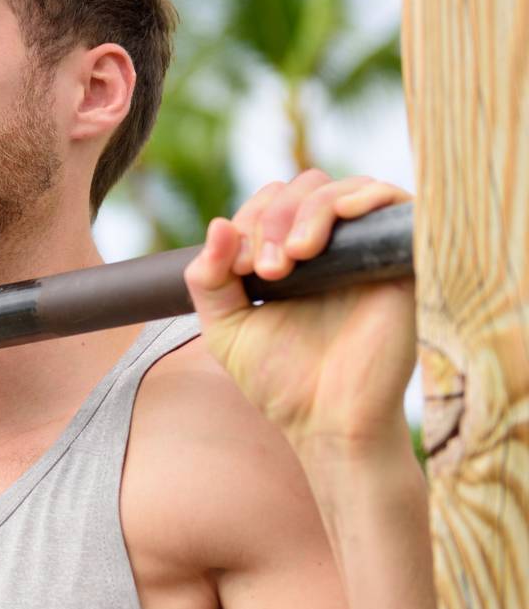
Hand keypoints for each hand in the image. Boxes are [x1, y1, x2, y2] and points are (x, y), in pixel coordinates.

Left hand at [183, 170, 416, 457]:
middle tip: (267, 271)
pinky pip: (392, 200)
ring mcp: (366, 252)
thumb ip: (207, 278)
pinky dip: (360, 198)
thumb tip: (218, 224)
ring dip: (306, 211)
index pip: (270, 201)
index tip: (238, 271)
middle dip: (273, 217)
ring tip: (290, 258)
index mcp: (289, 256)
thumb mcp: (225, 325)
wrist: (329, 422)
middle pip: (303, 186)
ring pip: (341, 188)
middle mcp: (332, 248)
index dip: (248, 222)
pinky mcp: (402, 261)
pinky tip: (331, 228)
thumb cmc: (280, 380)